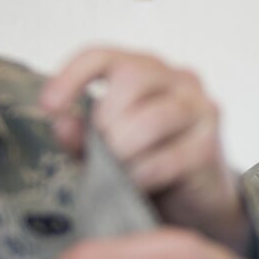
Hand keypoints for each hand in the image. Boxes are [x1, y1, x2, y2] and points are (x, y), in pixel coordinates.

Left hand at [39, 47, 249, 250]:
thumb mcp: (106, 149)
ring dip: (123, 150)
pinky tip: (137, 184)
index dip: (71, 75)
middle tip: (102, 148)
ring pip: (150, 119)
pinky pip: (167, 158)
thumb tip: (60, 123)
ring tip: (118, 170)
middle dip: (106, 118)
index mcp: (148, 70)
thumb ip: (82, 136)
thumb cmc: (148, 165)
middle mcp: (179, 79)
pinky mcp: (210, 145)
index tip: (48, 106)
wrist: (198, 202)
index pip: (103, 55)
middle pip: (132, 77)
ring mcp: (200, 109)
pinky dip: (142, 175)